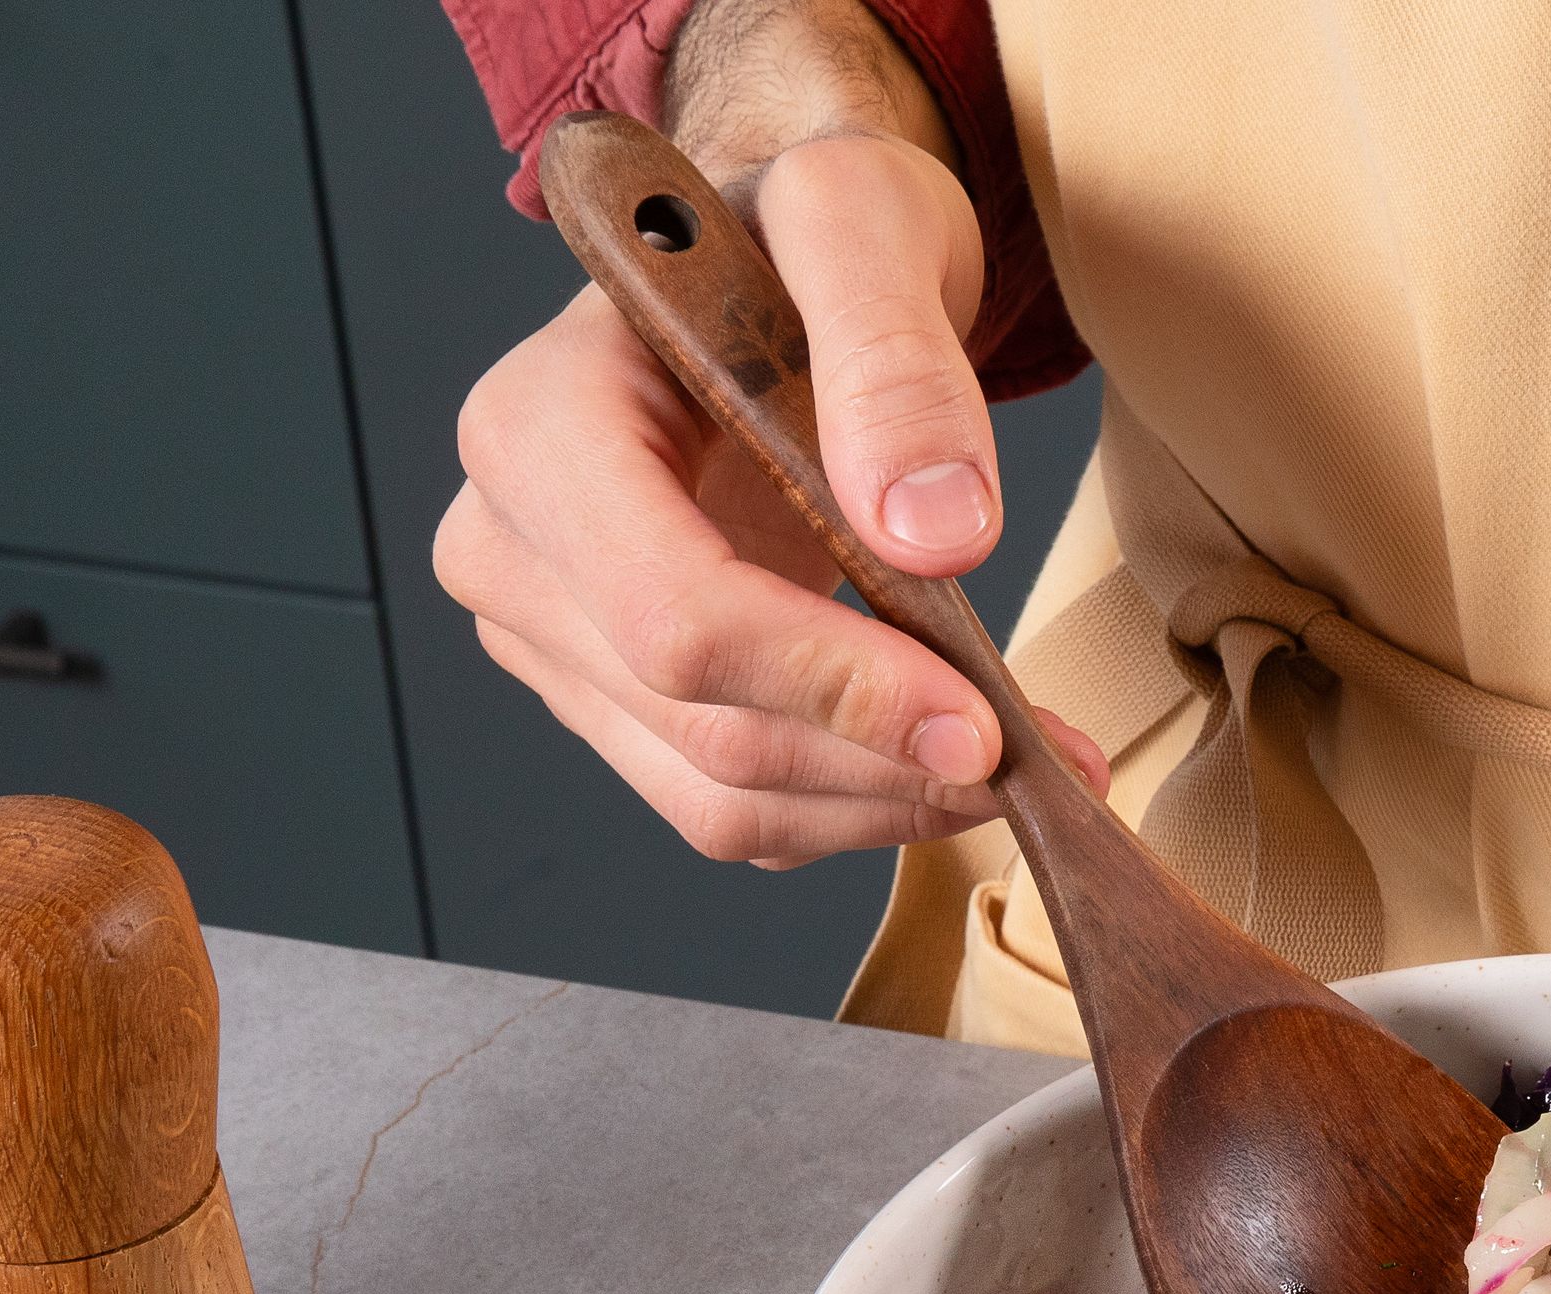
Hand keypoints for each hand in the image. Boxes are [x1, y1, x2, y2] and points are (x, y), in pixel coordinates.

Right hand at [436, 88, 1103, 866]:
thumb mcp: (862, 227)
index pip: (678, 614)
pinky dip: (858, 802)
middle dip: (887, 761)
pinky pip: (739, 808)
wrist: (768, 270)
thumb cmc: (795, 238)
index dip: (834, 688)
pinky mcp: (612, 702)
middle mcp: (510, 545)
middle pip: (706, 727)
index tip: (980, 725)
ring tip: (1020, 765)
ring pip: (722, 798)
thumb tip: (933, 534)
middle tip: (1041, 758)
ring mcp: (551, 637)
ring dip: (885, 802)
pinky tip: (943, 756)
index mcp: (536, 426)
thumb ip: (896, 363)